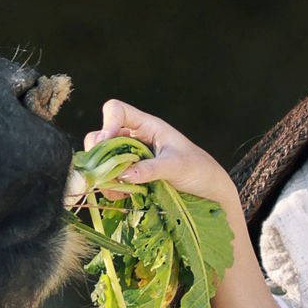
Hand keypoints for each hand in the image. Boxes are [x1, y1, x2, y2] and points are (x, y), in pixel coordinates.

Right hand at [86, 99, 243, 239]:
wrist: (209, 192)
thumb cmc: (199, 169)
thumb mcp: (177, 166)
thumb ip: (152, 169)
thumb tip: (124, 174)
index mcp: (147, 126)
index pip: (117, 110)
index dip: (107, 122)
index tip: (105, 141)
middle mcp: (135, 140)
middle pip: (101, 136)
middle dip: (98, 153)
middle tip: (103, 171)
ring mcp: (130, 159)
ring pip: (102, 160)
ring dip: (102, 175)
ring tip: (115, 189)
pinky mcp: (130, 177)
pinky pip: (110, 179)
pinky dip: (110, 188)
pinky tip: (123, 196)